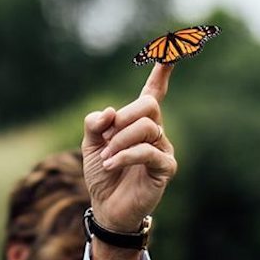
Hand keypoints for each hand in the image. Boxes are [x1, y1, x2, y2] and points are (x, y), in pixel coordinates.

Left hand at [81, 63, 176, 231]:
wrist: (107, 207)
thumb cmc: (102, 174)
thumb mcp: (90, 144)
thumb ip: (95, 124)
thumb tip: (109, 112)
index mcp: (138, 123)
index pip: (153, 93)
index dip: (161, 73)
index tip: (169, 51)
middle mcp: (155, 132)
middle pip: (149, 105)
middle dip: (124, 117)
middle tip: (107, 139)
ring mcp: (163, 149)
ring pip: (146, 128)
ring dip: (120, 141)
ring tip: (107, 158)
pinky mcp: (165, 168)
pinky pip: (148, 152)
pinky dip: (124, 156)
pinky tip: (111, 165)